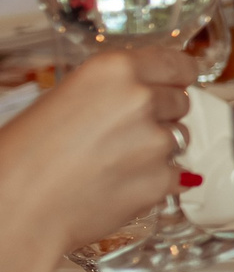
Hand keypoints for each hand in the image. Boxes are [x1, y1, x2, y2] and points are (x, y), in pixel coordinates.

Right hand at [0, 48, 192, 246]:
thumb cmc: (24, 156)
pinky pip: (176, 175)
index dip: (177, 76)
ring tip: (114, 161)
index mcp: (114, 70)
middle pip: (180, 101)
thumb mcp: (65, 98)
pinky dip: (156, 181)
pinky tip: (120, 184)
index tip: (177, 83)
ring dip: (159, 148)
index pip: (178, 63)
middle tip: (123, 133)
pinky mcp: (160, 180)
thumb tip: (147, 91)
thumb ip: (112, 91)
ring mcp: (155, 142)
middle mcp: (140, 99)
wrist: (15, 208)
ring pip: (180, 138)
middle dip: (160, 115)